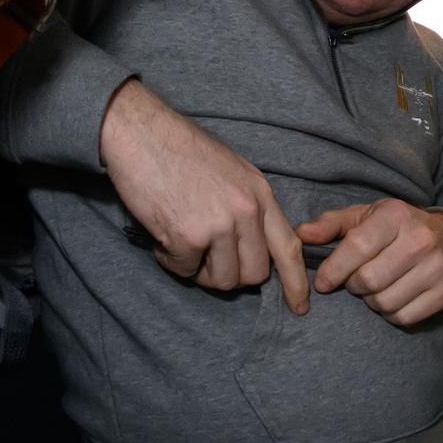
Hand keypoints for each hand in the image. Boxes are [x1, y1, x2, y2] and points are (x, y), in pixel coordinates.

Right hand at [99, 79, 308, 314]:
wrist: (142, 134)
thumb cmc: (182, 153)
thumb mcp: (234, 173)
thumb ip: (249, 208)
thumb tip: (253, 247)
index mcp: (261, 194)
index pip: (289, 247)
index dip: (296, 282)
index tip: (300, 307)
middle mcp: (247, 211)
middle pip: (254, 274)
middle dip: (230, 274)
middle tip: (204, 256)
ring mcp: (220, 224)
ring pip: (223, 279)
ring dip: (199, 270)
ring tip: (181, 240)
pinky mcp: (189, 236)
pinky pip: (185, 271)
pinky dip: (171, 261)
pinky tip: (163, 235)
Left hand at [297, 199, 442, 326]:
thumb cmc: (397, 228)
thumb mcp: (365, 216)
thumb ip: (331, 224)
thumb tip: (300, 235)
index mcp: (396, 216)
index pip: (357, 248)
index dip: (333, 270)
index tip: (324, 282)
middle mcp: (420, 239)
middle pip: (368, 281)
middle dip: (354, 286)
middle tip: (356, 281)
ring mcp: (437, 267)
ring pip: (384, 303)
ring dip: (372, 301)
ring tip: (376, 287)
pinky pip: (404, 317)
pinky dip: (391, 314)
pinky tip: (394, 297)